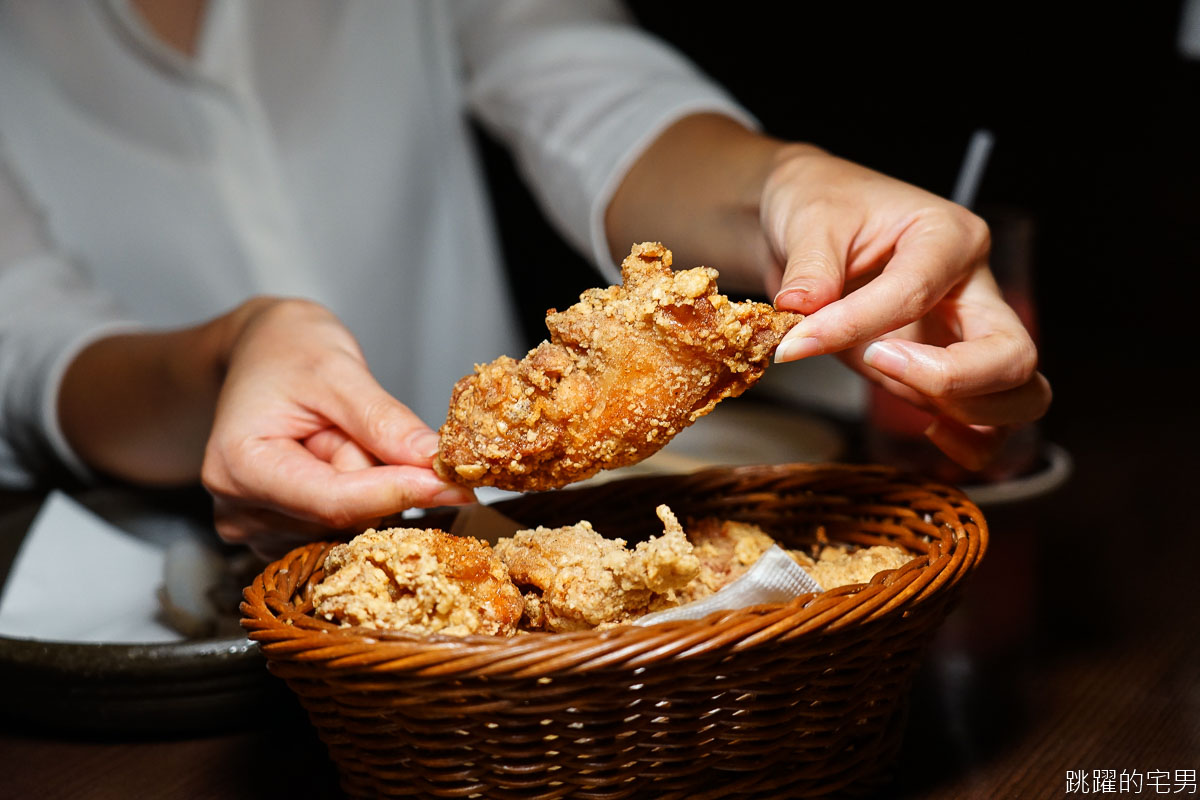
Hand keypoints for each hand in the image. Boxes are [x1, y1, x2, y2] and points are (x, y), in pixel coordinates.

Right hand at [201, 298, 471, 556]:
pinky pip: (344, 527)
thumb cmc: (287, 349)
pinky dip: (361, 493)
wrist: (260, 351)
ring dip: (369, 482)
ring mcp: (257, 528)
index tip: (455, 483)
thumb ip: (383, 421)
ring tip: (341, 434)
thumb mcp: (337, 370)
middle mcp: (240, 510)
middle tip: (369, 425)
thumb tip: (434, 462)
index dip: (400, 492)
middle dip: (380, 475)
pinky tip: (340, 456)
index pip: (334, 502)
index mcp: (239, 467)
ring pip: (351, 524)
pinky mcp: (279, 534)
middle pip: (345, 516)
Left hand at [762, 146, 1050, 468]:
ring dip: (967, 413)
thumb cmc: (822, 206)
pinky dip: (971, 441)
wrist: (812, 224)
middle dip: (950, 379)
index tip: (796, 343)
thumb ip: (810, 266)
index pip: (916, 292)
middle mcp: (975, 290)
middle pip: (1012, 354)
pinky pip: (988, 422)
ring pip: (1019, 394)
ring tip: (894, 389)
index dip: (854, 324)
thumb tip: (800, 307)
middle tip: (875, 363)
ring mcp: (968, 336)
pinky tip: (932, 433)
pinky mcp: (947, 371)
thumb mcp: (809, 218)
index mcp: (950, 237)